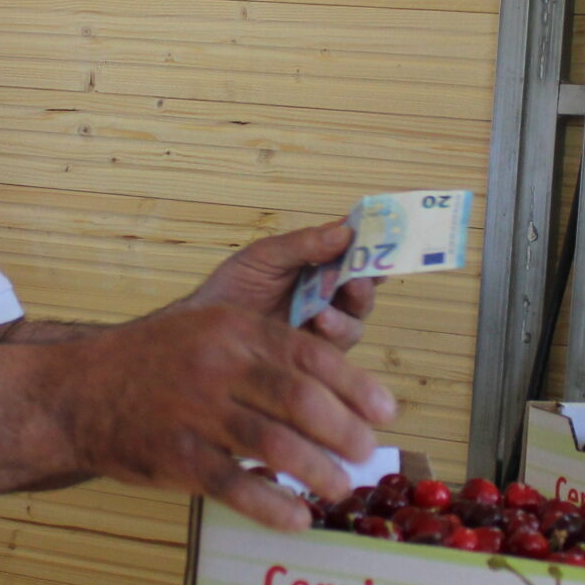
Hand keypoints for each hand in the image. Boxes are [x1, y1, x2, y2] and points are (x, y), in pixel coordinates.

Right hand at [60, 304, 397, 530]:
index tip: (387, 411)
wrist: (80, 391)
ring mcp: (195, 412)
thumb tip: (336, 390)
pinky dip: (273, 506)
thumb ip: (266, 353)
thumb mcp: (211, 333)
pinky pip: (235, 486)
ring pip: (276, 445)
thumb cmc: (157, 364)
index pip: (312, 355)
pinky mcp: (175, 457)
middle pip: (302, 401)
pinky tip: (298, 519)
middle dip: (347, 433)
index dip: (357, 386)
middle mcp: (218, 366)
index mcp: (235, 330)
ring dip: (319, 472)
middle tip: (368, 454)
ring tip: (340, 488)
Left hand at [184, 221, 377, 351]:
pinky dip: (334, 328)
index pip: (354, 253)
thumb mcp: (266, 257)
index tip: (380, 237)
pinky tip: (321, 319)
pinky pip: (337, 344)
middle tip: (362, 272)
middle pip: (363, 286)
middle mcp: (328, 295)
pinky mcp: (315, 354)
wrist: (204, 328)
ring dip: (354, 304)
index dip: (371, 245)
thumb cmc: (235, 287)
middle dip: (367, 277)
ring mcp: (324, 325)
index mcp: (319, 266)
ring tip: (340, 295)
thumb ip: (304, 245)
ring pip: (357, 317)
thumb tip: (345, 231)